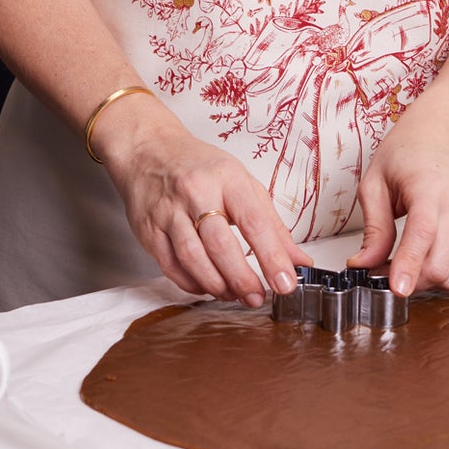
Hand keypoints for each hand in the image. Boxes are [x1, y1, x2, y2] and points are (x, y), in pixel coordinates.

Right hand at [99, 104, 311, 306]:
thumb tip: (299, 260)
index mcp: (228, 178)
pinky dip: (192, 283)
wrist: (150, 150)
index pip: (254, 221)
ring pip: (193, 258)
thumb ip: (272, 225)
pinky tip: (207, 287)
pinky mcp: (149, 229)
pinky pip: (171, 266)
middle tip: (257, 297)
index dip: (272, 257)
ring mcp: (169, 211)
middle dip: (242, 279)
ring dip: (217, 285)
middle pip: (221, 244)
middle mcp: (197, 192)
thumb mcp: (243, 184)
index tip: (286, 282)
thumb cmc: (201, 168)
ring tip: (234, 295)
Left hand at [345, 115, 448, 296]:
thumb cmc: (411, 147)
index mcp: (429, 188)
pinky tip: (426, 257)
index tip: (396, 289)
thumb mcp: (376, 180)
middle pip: (441, 265)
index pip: (423, 235)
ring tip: (406, 263)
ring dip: (428, 280)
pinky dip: (446, 272)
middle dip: (412, 280)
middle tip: (385, 272)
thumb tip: (364, 264)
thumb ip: (374, 227)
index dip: (409, 267)